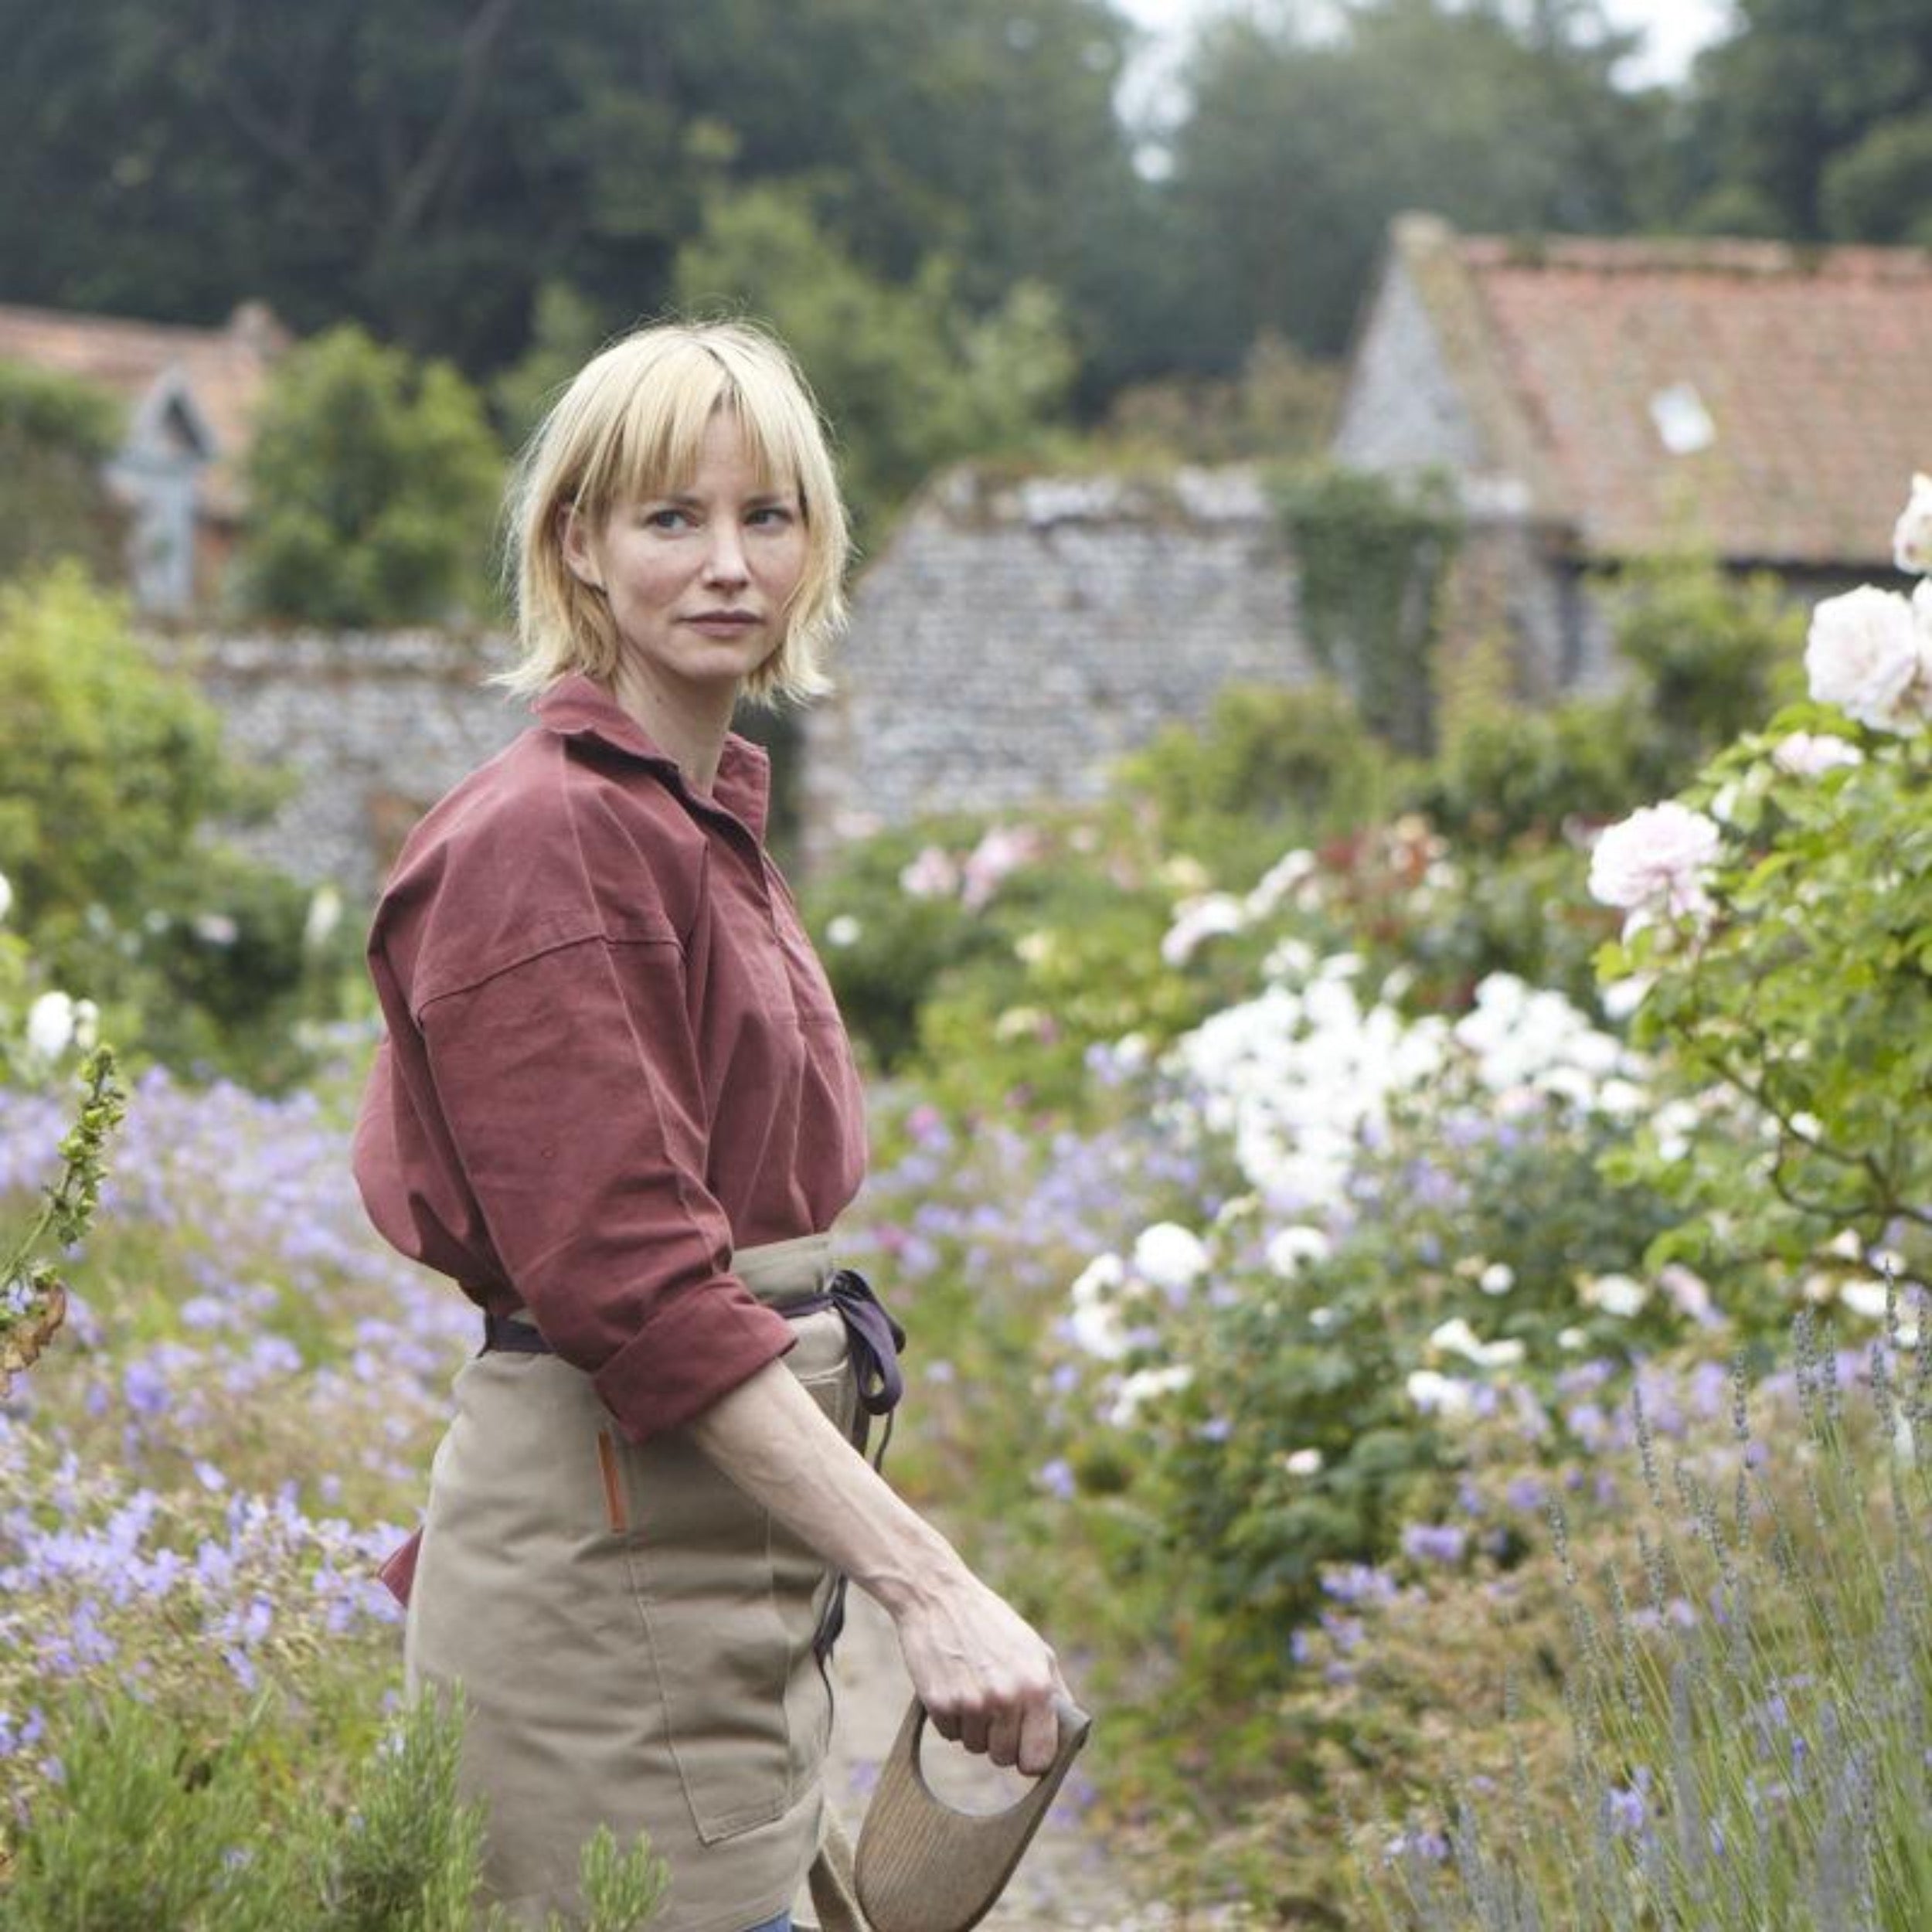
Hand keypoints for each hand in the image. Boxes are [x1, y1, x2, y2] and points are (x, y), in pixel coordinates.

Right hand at [890, 1568, 1066, 1775]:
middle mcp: (1006, 1699)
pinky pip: (949, 1734)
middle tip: (996, 1712)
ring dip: (974, 1728)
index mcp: (1037, 1687)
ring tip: (973, 1688)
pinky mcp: (939, 1703)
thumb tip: (1069, 1740)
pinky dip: (951, 1718)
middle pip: (1004, 1758)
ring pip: (975, 1748)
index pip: (1039, 1759)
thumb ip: (1056, 1694)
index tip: (1026, 1751)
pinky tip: (953, 1684)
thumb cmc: (992, 1623)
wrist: (938, 1596)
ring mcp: (971, 1703)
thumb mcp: (1035, 1650)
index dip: (1032, 1760)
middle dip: (1000, 1742)